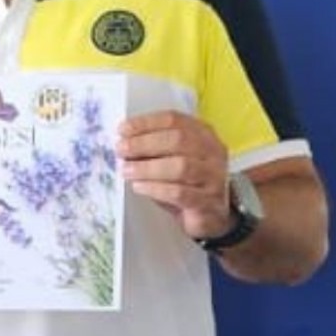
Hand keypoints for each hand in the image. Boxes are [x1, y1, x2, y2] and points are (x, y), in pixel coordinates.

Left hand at [116, 111, 231, 241]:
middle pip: (178, 140)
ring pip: (180, 166)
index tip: (123, 130)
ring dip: (147, 167)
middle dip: (144, 143)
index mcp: (203, 135)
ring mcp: (213, 177)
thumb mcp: (172, 159)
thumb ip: (154, 149)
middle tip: (121, 150)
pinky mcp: (207, 202)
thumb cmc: (187, 183)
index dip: (146, 123)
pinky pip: (180, 193)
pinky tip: (139, 187)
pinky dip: (155, 188)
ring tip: (126, 170)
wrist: (211, 216)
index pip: (174, 120)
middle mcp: (212, 152)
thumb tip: (124, 143)